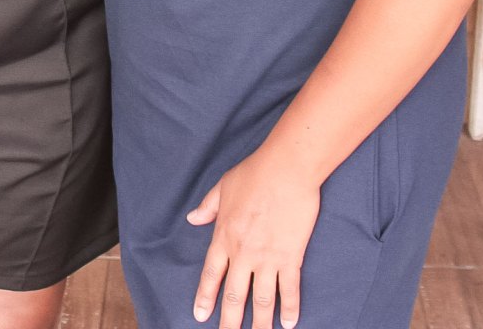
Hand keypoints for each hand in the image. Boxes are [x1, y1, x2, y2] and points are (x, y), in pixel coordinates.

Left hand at [186, 145, 320, 328]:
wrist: (286, 169)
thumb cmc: (255, 173)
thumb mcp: (223, 187)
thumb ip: (208, 207)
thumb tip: (192, 219)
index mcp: (224, 236)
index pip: (211, 274)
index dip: (205, 297)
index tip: (200, 316)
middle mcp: (243, 252)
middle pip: (234, 295)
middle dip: (230, 321)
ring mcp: (267, 257)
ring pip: (262, 299)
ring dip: (260, 323)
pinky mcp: (291, 256)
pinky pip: (289, 289)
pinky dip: (290, 308)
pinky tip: (289, 324)